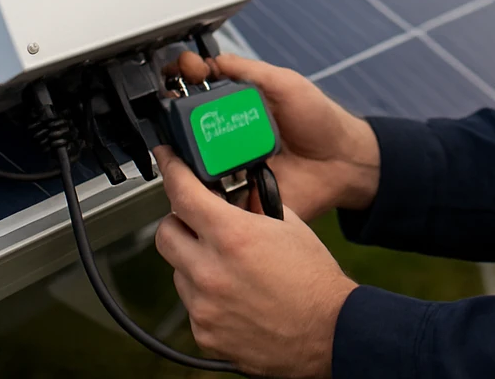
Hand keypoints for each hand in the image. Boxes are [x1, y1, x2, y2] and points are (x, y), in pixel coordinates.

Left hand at [154, 144, 356, 377]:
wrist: (330, 332)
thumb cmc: (314, 280)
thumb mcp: (288, 226)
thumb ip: (252, 207)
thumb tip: (232, 195)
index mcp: (233, 236)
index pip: (182, 193)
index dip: (171, 170)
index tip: (167, 160)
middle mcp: (210, 272)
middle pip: (165, 233)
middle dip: (180, 222)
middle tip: (200, 222)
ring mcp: (204, 306)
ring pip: (178, 271)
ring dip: (194, 262)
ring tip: (229, 267)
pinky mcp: (204, 334)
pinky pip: (192, 304)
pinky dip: (206, 295)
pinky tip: (234, 296)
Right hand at [174, 51, 380, 218]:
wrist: (341, 163)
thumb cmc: (320, 121)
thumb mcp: (285, 84)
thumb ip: (249, 71)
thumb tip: (212, 60)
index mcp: (238, 101)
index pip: (199, 85)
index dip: (185, 75)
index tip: (182, 71)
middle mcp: (228, 131)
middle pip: (187, 121)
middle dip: (175, 112)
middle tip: (176, 106)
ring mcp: (229, 162)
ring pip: (190, 157)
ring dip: (183, 148)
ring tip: (186, 138)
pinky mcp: (235, 190)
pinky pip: (209, 189)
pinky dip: (200, 182)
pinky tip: (200, 170)